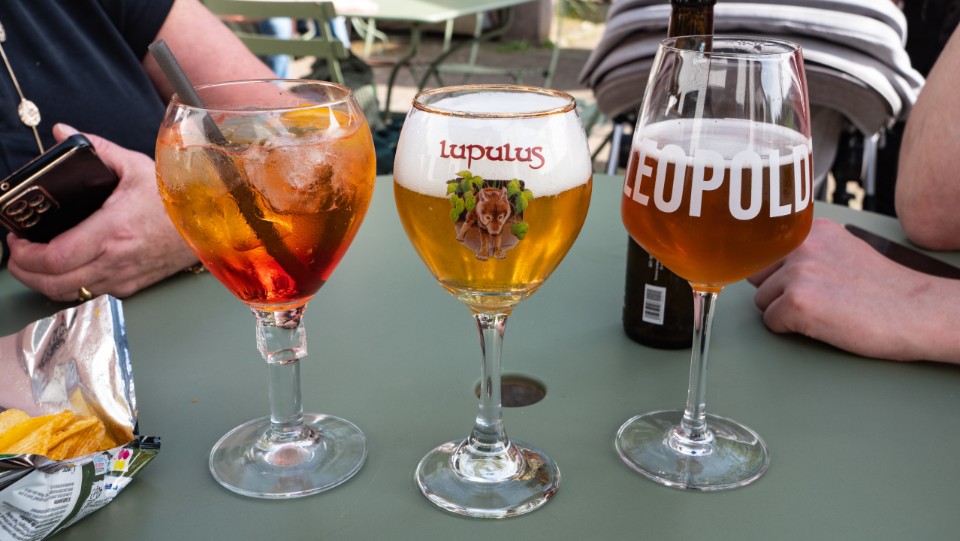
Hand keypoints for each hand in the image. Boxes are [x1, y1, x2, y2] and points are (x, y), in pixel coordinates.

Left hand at [6, 124, 197, 301]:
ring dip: (45, 282)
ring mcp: (124, 277)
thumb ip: (95, 148)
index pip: (53, 257)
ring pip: (70, 294)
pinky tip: (67, 268)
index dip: (24, 254)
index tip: (15, 238)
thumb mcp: (135, 166)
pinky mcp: (133, 286)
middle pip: (54, 284)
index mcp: (112, 232)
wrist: (211, 223)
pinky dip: (71, 286)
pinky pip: (92, 294)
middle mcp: (116, 261)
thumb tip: (62, 131)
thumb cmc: (176, 197)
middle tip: (17, 253)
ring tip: (36, 262)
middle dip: (25, 272)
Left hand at [748, 218, 959, 362]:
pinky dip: (790, 330)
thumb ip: (809, 252)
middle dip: (776, 291)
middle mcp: (802, 245)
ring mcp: (798, 272)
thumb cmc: (885, 290)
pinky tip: (821, 324)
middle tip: (815, 301)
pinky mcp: (798, 302)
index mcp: (813, 230)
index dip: (777, 273)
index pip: (766, 251)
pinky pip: (771, 322)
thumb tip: (775, 265)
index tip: (794, 283)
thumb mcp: (843, 251)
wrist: (918, 311)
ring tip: (823, 312)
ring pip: (762, 300)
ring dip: (783, 312)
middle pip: (758, 275)